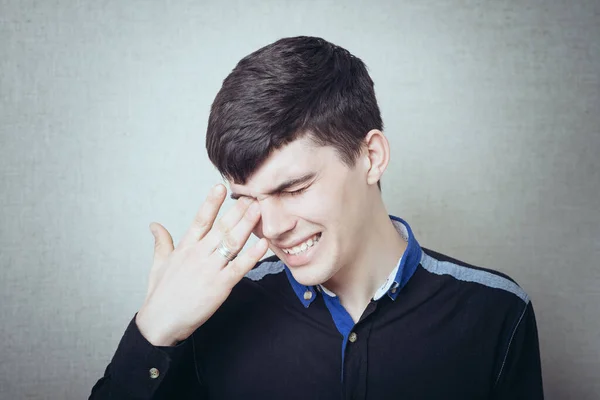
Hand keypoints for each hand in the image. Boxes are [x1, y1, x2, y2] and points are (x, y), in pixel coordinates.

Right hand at [135, 184, 266, 345]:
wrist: (160, 322)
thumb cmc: (160, 294)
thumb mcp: (159, 263)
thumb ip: (162, 242)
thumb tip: (154, 225)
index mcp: (185, 247)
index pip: (200, 219)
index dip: (211, 202)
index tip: (221, 186)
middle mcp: (198, 254)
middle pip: (222, 227)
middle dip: (238, 210)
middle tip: (253, 194)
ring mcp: (210, 269)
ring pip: (232, 242)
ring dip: (247, 225)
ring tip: (259, 209)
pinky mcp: (220, 286)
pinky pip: (240, 267)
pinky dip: (252, 255)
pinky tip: (263, 244)